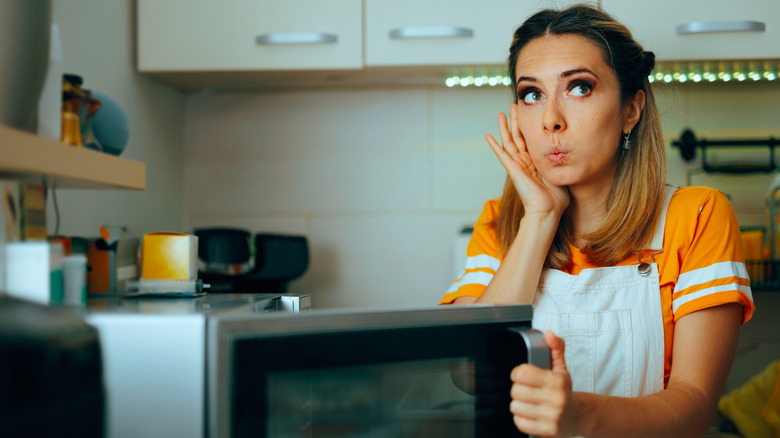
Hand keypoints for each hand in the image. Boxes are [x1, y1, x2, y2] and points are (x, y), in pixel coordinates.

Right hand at [485, 104, 568, 218]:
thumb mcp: (562, 175)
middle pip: (518, 136)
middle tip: (514, 106)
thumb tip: (573, 159)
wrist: (548, 211)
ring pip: (509, 141)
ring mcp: (518, 165)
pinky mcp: (513, 169)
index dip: (529, 127)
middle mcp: (526, 162)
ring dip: (505, 127)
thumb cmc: (556, 200)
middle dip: (517, 121)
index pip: (531, 140)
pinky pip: (501, 154)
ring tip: (502, 114)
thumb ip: (563, 166)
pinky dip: (494, 145)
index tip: (529, 114)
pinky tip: (487, 135)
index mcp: (536, 162)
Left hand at [510, 331, 579, 436]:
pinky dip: (520, 418)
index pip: (522, 373)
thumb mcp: (561, 369)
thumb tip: (548, 334)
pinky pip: (520, 423)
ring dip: (518, 404)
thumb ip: (555, 349)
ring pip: (516, 407)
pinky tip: (528, 413)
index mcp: (557, 381)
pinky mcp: (547, 430)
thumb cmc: (565, 391)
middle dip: (517, 389)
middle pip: (516, 391)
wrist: (580, 416)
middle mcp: (556, 399)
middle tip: (524, 390)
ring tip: (527, 402)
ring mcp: (552, 416)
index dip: (517, 373)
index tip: (520, 375)